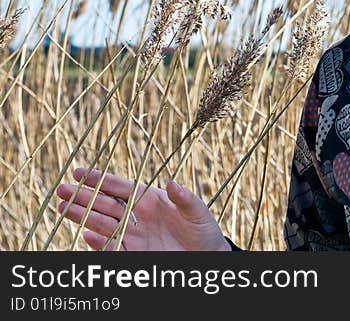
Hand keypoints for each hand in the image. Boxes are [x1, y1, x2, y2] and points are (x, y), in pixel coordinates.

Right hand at [56, 167, 231, 250]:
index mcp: (150, 199)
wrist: (206, 258)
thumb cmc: (203, 231)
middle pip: (105, 204)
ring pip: (101, 223)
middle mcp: (137, 215)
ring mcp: (132, 234)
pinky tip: (86, 234)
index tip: (79, 172)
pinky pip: (111, 247)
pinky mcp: (132, 253)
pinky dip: (99, 242)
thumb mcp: (198, 212)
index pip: (120, 187)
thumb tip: (171, 184)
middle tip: (61, 190)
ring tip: (63, 208)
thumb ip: (185, 199)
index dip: (100, 179)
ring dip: (83, 216)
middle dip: (83, 196)